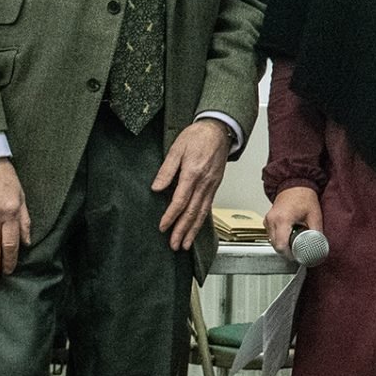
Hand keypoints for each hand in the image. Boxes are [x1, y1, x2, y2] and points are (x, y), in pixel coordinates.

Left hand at [153, 118, 232, 252]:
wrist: (218, 130)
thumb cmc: (198, 136)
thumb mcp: (176, 148)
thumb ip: (166, 170)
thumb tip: (156, 188)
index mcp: (193, 173)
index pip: (180, 201)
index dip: (171, 216)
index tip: (162, 227)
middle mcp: (204, 183)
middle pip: (192, 212)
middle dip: (183, 230)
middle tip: (175, 245)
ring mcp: (212, 186)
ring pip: (202, 213)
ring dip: (192, 230)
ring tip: (185, 244)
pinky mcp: (215, 186)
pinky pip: (207, 207)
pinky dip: (201, 221)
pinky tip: (195, 228)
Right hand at [266, 185, 323, 255]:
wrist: (295, 184)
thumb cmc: (304, 197)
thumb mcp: (314, 216)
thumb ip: (316, 232)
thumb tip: (319, 246)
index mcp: (283, 220)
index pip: (281, 245)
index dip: (289, 255)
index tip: (297, 256)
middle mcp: (272, 220)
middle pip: (275, 245)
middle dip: (286, 251)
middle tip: (297, 252)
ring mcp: (268, 219)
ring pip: (272, 241)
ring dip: (282, 244)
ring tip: (294, 241)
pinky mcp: (267, 219)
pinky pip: (270, 234)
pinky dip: (279, 238)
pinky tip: (288, 235)